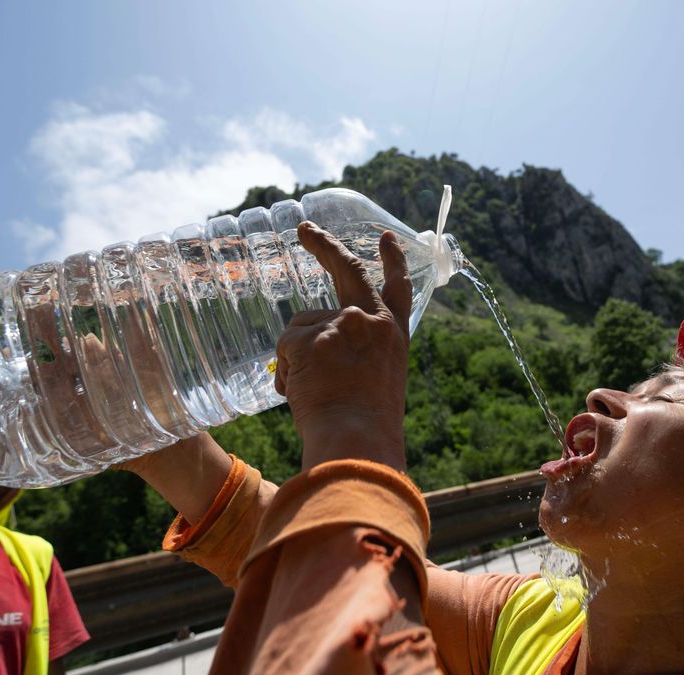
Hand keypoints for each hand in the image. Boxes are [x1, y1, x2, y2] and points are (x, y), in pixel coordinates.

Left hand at [274, 221, 411, 471]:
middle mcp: (371, 321)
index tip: (387, 239)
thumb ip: (360, 354)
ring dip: (298, 357)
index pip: (397, 288)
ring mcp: (341, 324)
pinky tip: (301, 395)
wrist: (357, 442)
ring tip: (314, 393)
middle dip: (325, 245)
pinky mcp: (311, 337)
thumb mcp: (378, 383)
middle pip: (346, 270)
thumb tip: (320, 346)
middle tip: (305, 229)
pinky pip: (286, 348)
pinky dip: (288, 374)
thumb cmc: (366, 428)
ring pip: (302, 327)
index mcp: (394, 336)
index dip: (393, 262)